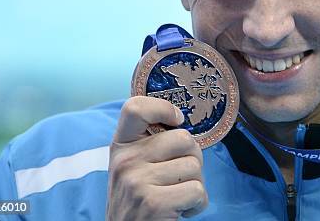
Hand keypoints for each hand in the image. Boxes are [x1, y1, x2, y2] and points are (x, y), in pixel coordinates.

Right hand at [106, 96, 207, 219]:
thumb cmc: (140, 200)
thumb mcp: (134, 167)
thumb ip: (151, 144)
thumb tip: (183, 122)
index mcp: (121, 146)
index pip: (135, 107)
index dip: (163, 107)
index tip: (177, 120)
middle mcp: (125, 161)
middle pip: (183, 138)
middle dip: (193, 159)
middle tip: (181, 177)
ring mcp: (137, 181)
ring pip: (194, 166)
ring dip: (196, 184)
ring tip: (178, 196)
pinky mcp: (153, 203)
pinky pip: (197, 190)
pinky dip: (198, 204)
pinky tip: (182, 210)